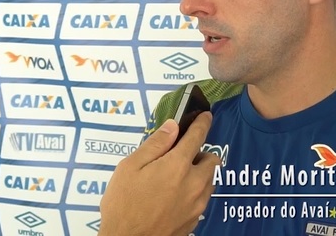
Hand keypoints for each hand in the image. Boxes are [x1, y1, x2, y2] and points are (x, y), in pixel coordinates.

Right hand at [98, 112, 220, 235]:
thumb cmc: (124, 205)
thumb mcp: (130, 167)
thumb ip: (155, 144)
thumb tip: (172, 126)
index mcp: (178, 165)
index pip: (198, 136)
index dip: (203, 123)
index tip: (205, 116)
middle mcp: (194, 183)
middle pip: (212, 159)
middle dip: (201, 153)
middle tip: (181, 157)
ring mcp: (197, 203)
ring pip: (210, 180)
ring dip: (200, 173)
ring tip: (177, 178)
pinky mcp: (195, 219)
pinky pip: (202, 198)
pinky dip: (195, 191)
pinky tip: (175, 196)